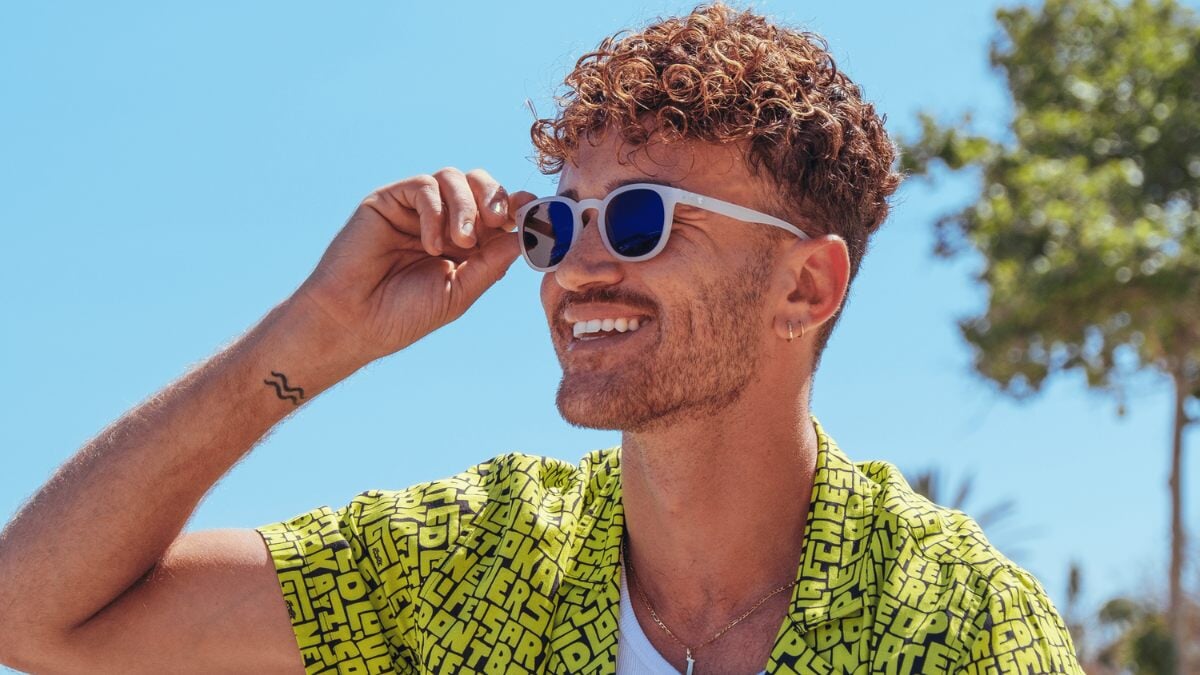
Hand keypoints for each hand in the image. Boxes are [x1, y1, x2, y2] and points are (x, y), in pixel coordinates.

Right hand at [290, 167, 535, 364]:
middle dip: (496, 196)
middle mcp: (443, 220)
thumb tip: (527, 234)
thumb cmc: (404, 314)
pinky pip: (424, 186)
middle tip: (498, 219)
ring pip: (453, 177)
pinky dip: (435, 211)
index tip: (533, 212)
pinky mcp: (389, 200)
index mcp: (465, 243)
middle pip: (480, 183)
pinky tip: (431, 244)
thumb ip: (492, 263)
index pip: (497, 211)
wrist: (354, 322)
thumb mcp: (460, 291)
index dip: (517, 206)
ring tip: (462, 241)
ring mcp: (415, 209)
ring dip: (467, 205)